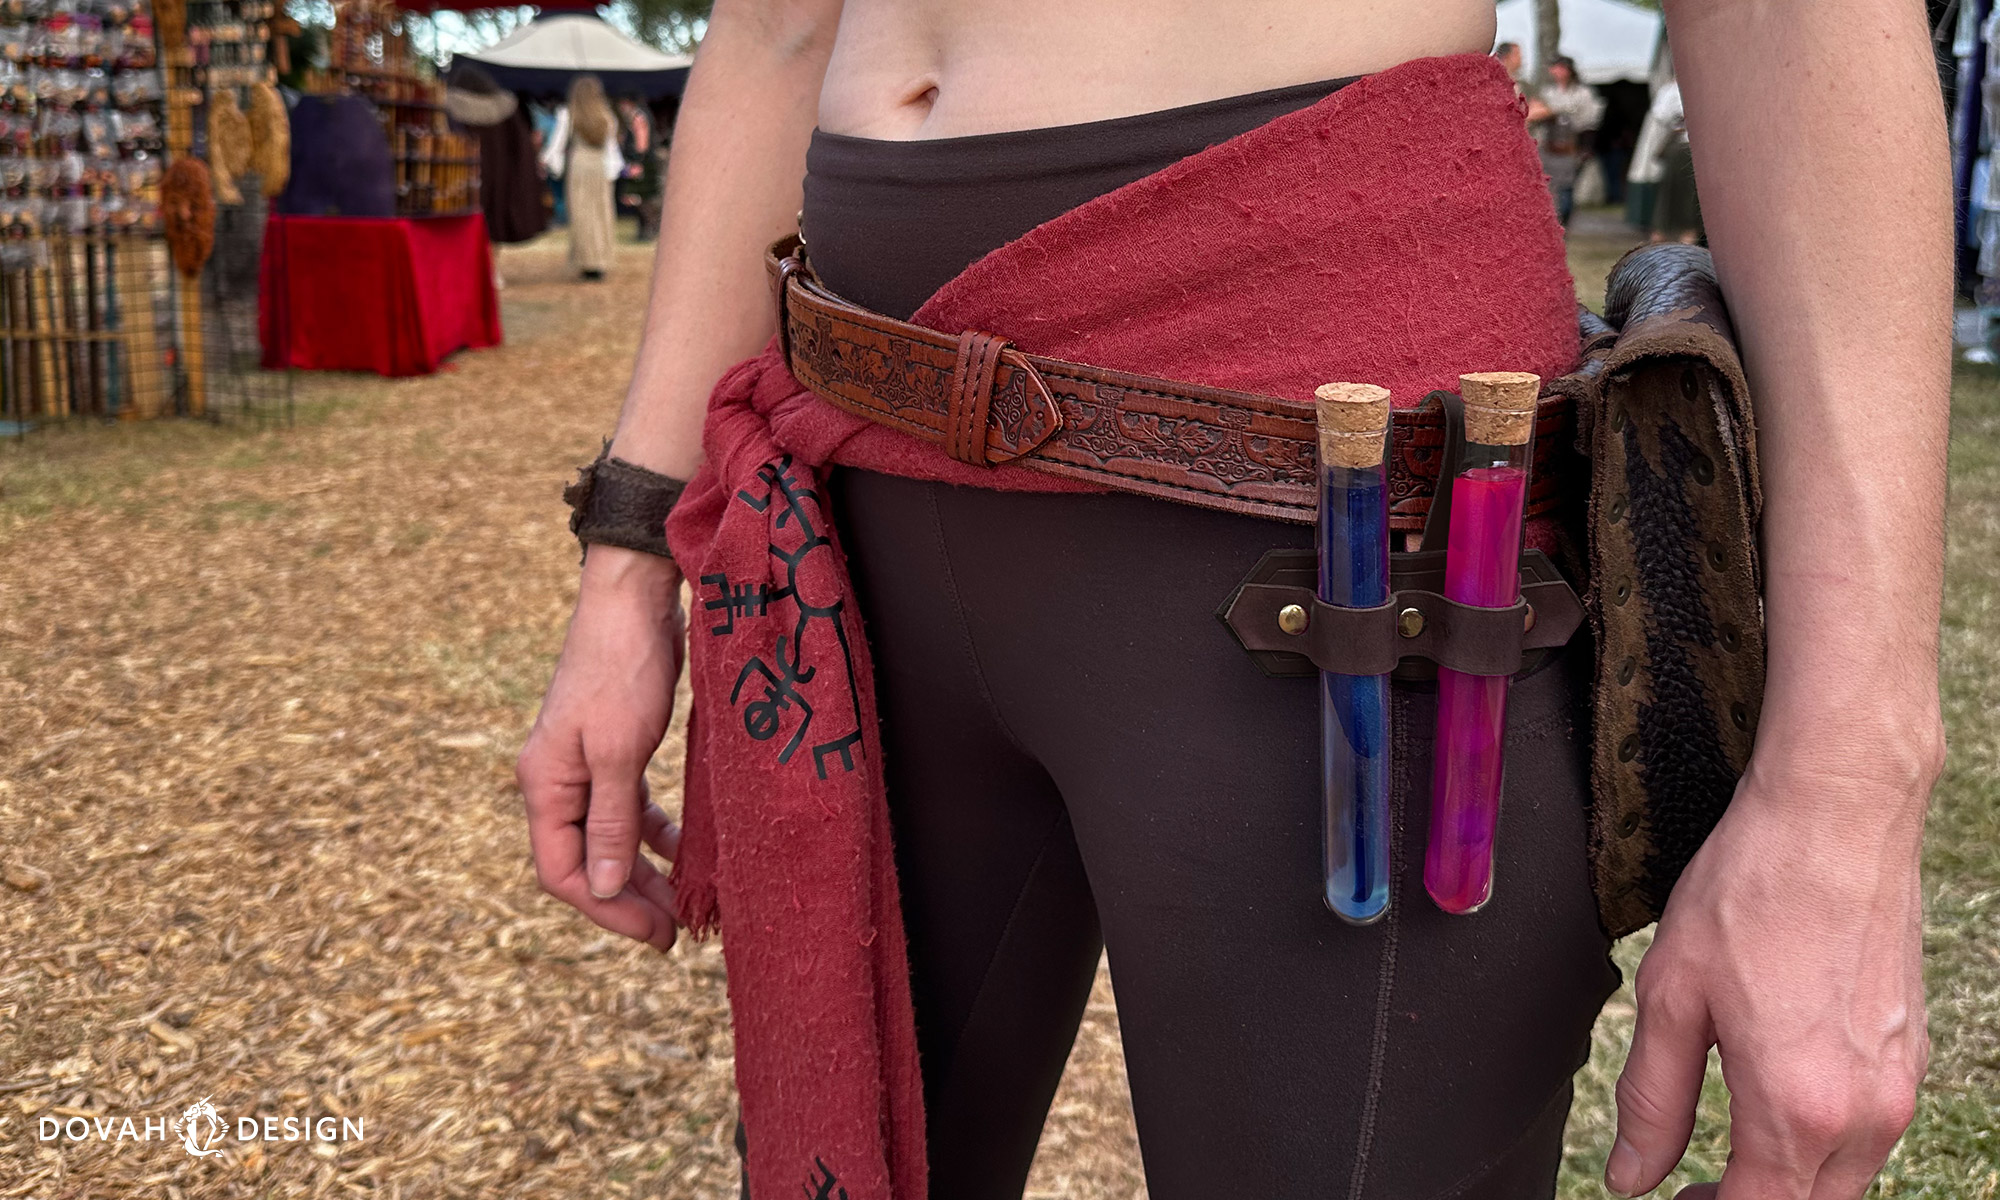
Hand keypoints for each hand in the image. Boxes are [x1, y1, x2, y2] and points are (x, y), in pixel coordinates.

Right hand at [517, 546, 687, 951]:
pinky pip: (627, 808)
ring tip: (682, 903)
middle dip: (627, 900)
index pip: (563, 873)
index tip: (655, 934)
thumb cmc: (622, 669)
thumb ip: (609, 822)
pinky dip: (652, 833)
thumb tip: (599, 888)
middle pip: (584, 863)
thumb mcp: (619, 752)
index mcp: (545, 786)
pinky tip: (681, 850)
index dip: (606, 910)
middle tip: (675, 933)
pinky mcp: (612, 749)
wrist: (633, 600)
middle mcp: (556, 781)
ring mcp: (583, 765)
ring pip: (607, 839)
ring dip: (641, 872)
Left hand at [1606, 753, 1932, 1198]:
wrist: (1837, 819)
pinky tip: (1775, 1102)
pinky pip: (1869, 1131)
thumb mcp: (1672, 997)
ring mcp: (1898, 1084)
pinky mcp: (1911, 1054)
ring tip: (1724, 1153)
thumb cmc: (1751, 894)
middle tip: (1688, 1186)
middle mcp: (1864, 1112)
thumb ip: (1652, 1101)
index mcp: (1798, 1107)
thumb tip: (1632, 1177)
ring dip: (1788, 1179)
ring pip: (1844, 1177)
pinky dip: (1823, 1141)